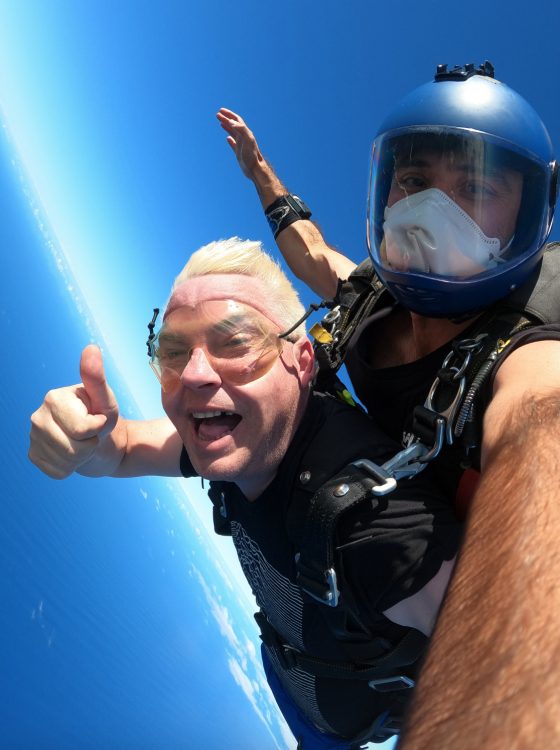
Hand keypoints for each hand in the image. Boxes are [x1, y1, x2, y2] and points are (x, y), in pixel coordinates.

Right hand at [29, 345, 119, 478]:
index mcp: (53, 398)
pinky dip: (72, 468)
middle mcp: (36, 416)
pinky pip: (58, 472)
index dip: (98, 429)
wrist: (99, 441)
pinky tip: (73, 455)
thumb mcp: (106, 399)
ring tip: (83, 444)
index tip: (99, 420)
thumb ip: (97, 377)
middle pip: (73, 448)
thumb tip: (91, 347)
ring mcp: (32, 437)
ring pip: (66, 462)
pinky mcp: (34, 456)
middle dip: (90, 445)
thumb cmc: (103, 415)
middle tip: (91, 435)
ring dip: (83, 458)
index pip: (82, 429)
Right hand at [216, 107, 265, 179]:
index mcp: (245, 133)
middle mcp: (243, 137)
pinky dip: (230, 139)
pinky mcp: (239, 152)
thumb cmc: (252, 155)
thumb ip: (241, 129)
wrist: (255, 169)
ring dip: (226, 126)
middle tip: (217, 114)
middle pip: (233, 125)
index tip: (220, 110)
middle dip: (226, 118)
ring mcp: (241, 144)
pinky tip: (227, 138)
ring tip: (220, 122)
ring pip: (233, 132)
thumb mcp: (248, 140)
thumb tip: (231, 122)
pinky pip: (234, 143)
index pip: (236, 120)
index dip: (229, 114)